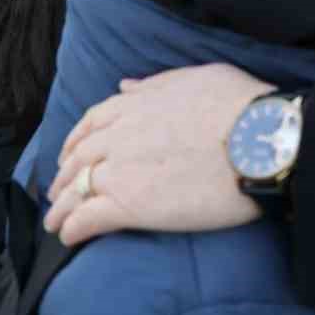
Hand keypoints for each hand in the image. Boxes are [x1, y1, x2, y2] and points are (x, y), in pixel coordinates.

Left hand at [44, 62, 273, 245]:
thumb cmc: (239, 105)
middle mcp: (118, 136)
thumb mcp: (197, 78)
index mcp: (133, 105)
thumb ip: (155, 84)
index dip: (77, 142)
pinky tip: (70, 237)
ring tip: (55, 222)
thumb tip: (125, 87)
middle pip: (78, 160)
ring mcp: (120, 171)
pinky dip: (73, 228)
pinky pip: (88, 219)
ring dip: (61, 207)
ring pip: (75, 191)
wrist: (259, 140)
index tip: (73, 155)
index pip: (91, 124)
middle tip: (59, 192)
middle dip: (65, 177)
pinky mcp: (130, 206)